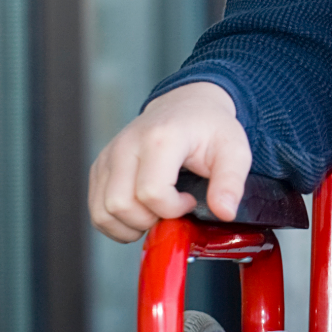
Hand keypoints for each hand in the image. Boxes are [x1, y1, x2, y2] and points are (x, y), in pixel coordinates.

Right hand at [89, 83, 251, 243]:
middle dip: (150, 220)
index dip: (173, 209)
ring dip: (130, 225)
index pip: (152, 192)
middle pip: (121, 205)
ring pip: (103, 212)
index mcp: (161, 137)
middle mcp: (127, 144)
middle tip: (171, 208)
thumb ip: (231, 181)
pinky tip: (140, 213)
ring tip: (156, 211)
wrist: (187, 105)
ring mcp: (109, 155)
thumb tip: (224, 213)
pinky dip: (116, 223)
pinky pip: (96, 211)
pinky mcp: (99, 167)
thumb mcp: (234, 150)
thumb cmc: (210, 128)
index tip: (189, 200)